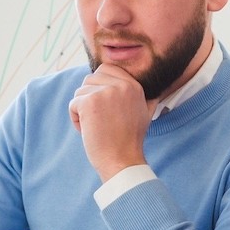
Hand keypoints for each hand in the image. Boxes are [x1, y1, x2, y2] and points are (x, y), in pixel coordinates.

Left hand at [68, 64, 151, 181]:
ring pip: (80, 91)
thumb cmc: (130, 141)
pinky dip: (76, 119)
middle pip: (90, 79)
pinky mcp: (90, 102)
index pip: (107, 69)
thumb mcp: (145, 114)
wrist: (122, 160)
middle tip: (99, 118)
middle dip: (89, 97)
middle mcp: (122, 85)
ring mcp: (106, 92)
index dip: (99, 86)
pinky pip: (73, 104)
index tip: (103, 106)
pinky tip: (89, 131)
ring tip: (95, 126)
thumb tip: (156, 92)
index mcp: (134, 85)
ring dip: (82, 110)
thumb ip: (146, 98)